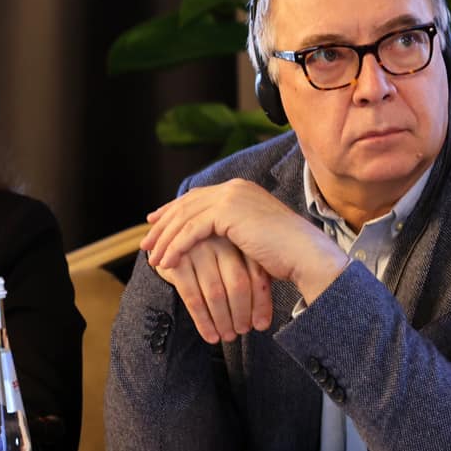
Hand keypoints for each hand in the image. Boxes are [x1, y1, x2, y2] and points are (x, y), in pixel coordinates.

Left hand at [145, 180, 346, 301]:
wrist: (304, 255)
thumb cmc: (285, 254)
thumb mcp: (252, 236)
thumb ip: (231, 229)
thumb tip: (209, 238)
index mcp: (240, 189)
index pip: (197, 198)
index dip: (173, 211)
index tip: (155, 225)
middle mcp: (234, 187)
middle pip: (187, 204)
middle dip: (163, 225)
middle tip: (146, 243)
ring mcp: (231, 196)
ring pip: (185, 217)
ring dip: (165, 239)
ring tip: (152, 259)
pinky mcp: (227, 211)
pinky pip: (191, 230)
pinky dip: (175, 247)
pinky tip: (166, 263)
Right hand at [149, 237, 273, 343]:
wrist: (168, 245)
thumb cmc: (208, 259)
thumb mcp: (232, 262)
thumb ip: (249, 281)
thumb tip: (262, 323)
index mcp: (239, 240)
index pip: (256, 275)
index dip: (261, 303)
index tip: (261, 325)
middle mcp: (220, 241)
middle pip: (238, 284)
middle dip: (242, 313)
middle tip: (243, 331)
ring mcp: (196, 249)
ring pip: (215, 293)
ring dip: (223, 320)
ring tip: (228, 336)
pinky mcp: (176, 261)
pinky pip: (192, 298)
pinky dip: (203, 321)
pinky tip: (210, 336)